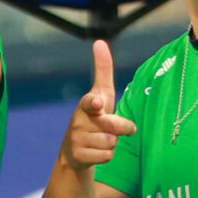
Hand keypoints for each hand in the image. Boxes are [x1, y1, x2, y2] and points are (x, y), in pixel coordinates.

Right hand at [60, 40, 134, 169]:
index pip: (91, 102)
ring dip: (113, 143)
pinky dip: (107, 155)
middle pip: (113, 126)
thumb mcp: (100, 93)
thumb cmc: (94, 116)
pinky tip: (97, 151)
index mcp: (86, 104)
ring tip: (102, 139)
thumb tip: (99, 41)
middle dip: (122, 128)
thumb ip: (103, 70)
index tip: (98, 102)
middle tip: (121, 128)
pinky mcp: (79, 156)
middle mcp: (79, 120)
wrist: (75, 150)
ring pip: (112, 143)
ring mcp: (77, 139)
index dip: (95, 102)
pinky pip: (107, 156)